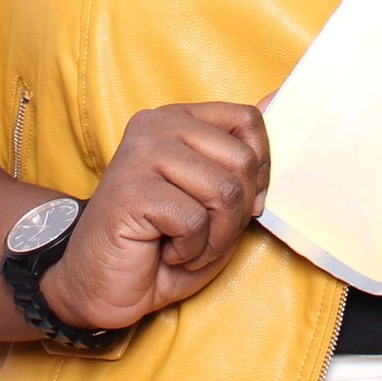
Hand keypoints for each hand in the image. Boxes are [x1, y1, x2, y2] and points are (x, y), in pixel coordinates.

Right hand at [38, 101, 269, 332]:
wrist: (101, 284)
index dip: (260, 170)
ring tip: (186, 245)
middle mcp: (158, 125)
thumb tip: (280, 96)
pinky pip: (194, 220)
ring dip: (216, 237)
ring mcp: (141, 154)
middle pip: (242, 160)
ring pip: (224, 192)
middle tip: (206, 233)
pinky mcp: (132, 189)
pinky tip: (165, 251)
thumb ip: (242, 153)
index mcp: (179, 119)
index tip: (240, 202)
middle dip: (238, 214)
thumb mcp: (214, 199)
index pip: (247, 119)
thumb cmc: (162, 243)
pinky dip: (191, 250)